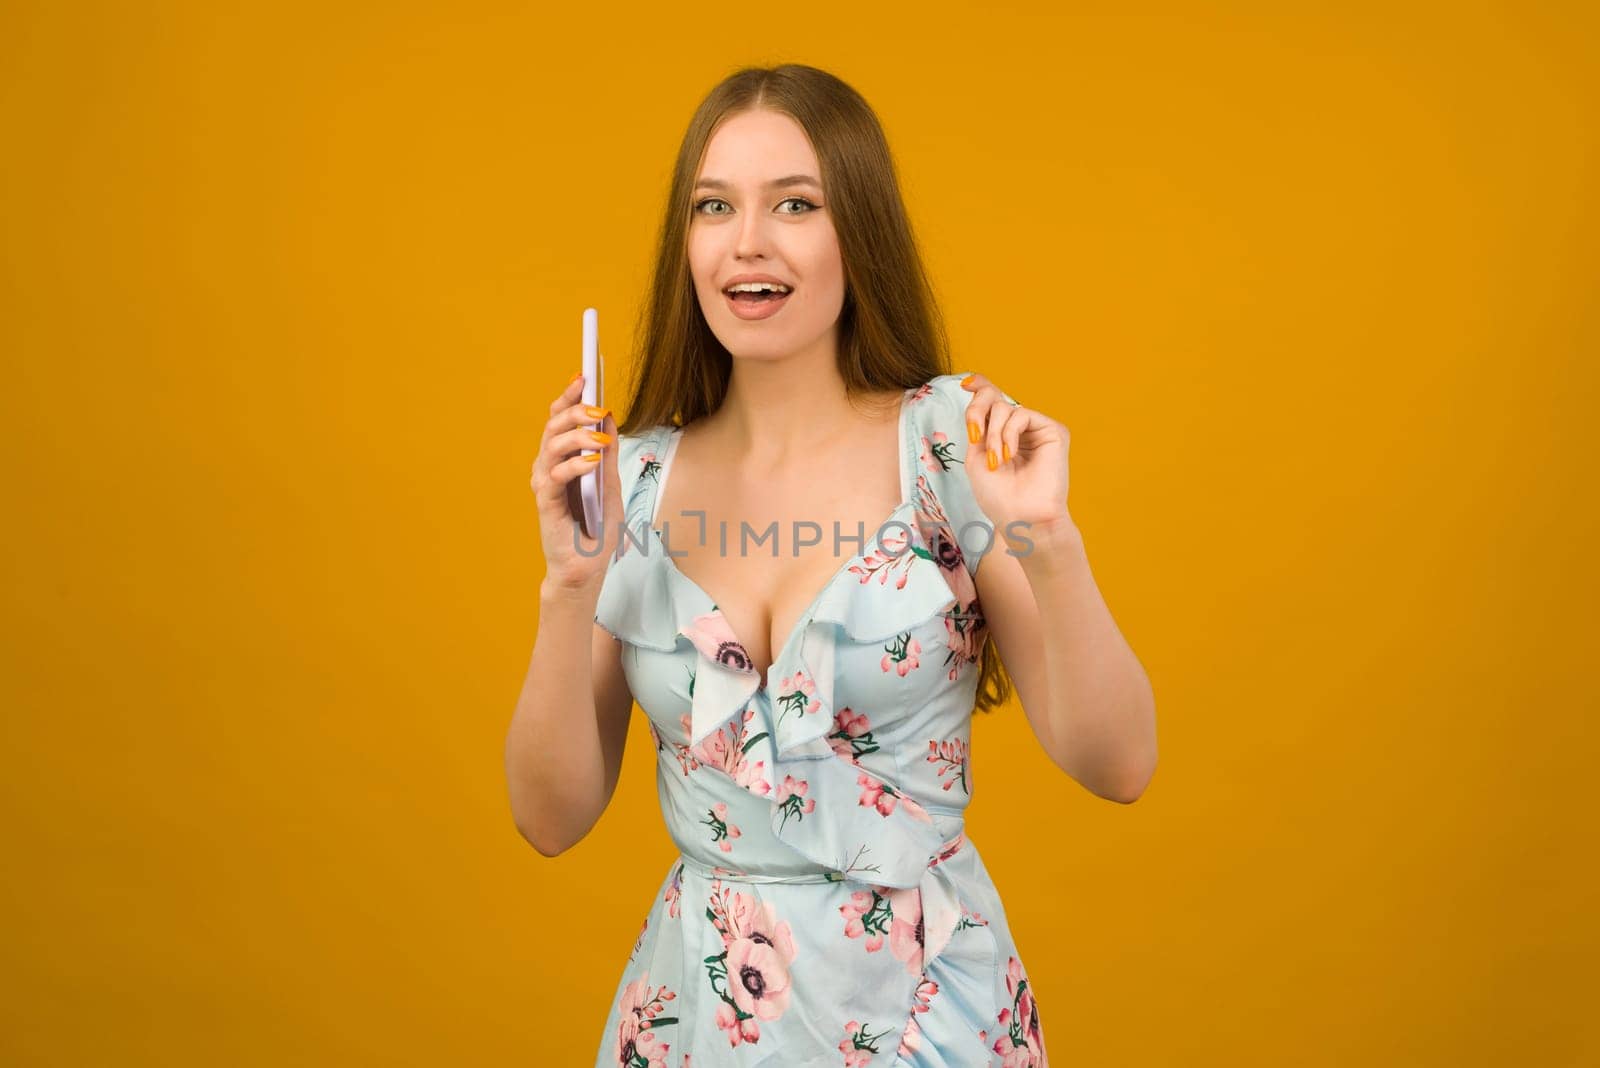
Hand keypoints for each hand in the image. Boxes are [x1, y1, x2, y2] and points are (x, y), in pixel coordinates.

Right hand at [529, 372, 623, 590]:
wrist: (587, 568)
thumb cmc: (596, 529)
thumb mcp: (611, 485)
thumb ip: (608, 454)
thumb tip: (609, 416)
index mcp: (563, 459)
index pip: (561, 419)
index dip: (569, 396)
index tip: (584, 376)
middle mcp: (549, 466)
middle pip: (554, 426)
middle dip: (575, 410)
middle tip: (598, 408)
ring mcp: (545, 484)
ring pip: (551, 446)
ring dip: (577, 436)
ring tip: (600, 438)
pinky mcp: (545, 503)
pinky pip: (555, 476)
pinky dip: (574, 465)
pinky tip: (591, 462)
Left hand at [959, 372, 1073, 542]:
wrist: (1020, 517)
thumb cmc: (997, 495)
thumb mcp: (976, 456)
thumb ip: (977, 424)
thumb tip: (978, 390)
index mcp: (1000, 434)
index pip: (991, 401)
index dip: (979, 387)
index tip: (966, 384)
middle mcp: (1018, 429)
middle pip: (994, 397)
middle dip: (977, 412)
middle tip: (975, 437)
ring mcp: (1036, 429)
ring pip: (1005, 408)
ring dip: (993, 434)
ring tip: (996, 461)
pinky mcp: (1053, 431)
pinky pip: (1022, 414)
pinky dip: (1009, 433)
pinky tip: (1010, 455)